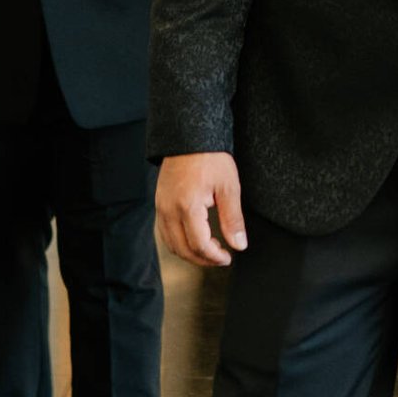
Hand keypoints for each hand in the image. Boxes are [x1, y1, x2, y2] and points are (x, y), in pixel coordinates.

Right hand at [156, 152, 245, 267]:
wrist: (188, 137)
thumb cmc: (210, 158)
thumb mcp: (228, 187)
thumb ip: (233, 219)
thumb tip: (239, 244)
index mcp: (188, 206)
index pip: (199, 245)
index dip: (214, 257)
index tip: (228, 257)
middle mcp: (169, 210)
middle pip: (183, 249)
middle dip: (203, 259)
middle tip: (220, 258)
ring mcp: (161, 207)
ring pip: (171, 244)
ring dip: (189, 253)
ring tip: (209, 250)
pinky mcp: (159, 203)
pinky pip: (165, 232)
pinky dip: (178, 242)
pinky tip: (194, 238)